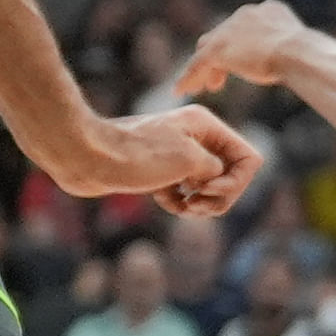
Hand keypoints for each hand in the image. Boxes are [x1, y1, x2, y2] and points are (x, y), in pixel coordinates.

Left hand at [48, 104, 259, 218]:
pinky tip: (163, 202)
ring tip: (183, 208)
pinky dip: (180, 203)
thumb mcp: (189, 160)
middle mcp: (196, 138)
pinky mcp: (160, 172)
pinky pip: (185, 193)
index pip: (248, 158)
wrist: (87, 157)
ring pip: (208, 187)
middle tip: (196, 205)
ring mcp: (178, 155)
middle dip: (219, 197)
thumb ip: (217, 170)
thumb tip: (217, 178)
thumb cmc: (137, 155)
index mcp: (206, 126)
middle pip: (231, 175)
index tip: (208, 190)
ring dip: (201, 204)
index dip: (236, 182)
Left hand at [174, 2, 310, 104]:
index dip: (241, 46)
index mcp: (270, 10)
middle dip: (220, 57)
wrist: (299, 54)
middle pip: (223, 35)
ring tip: (203, 88)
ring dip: (203, 69)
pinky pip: (198, 64)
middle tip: (218, 80)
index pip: (246, 27)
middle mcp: (247, 14)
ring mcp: (230, 29)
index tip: (243, 63)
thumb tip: (314, 65)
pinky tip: (182, 91)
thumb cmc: (311, 58)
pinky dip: (189, 77)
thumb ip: (296, 52)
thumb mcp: (304, 50)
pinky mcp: (218, 48)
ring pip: (208, 50)